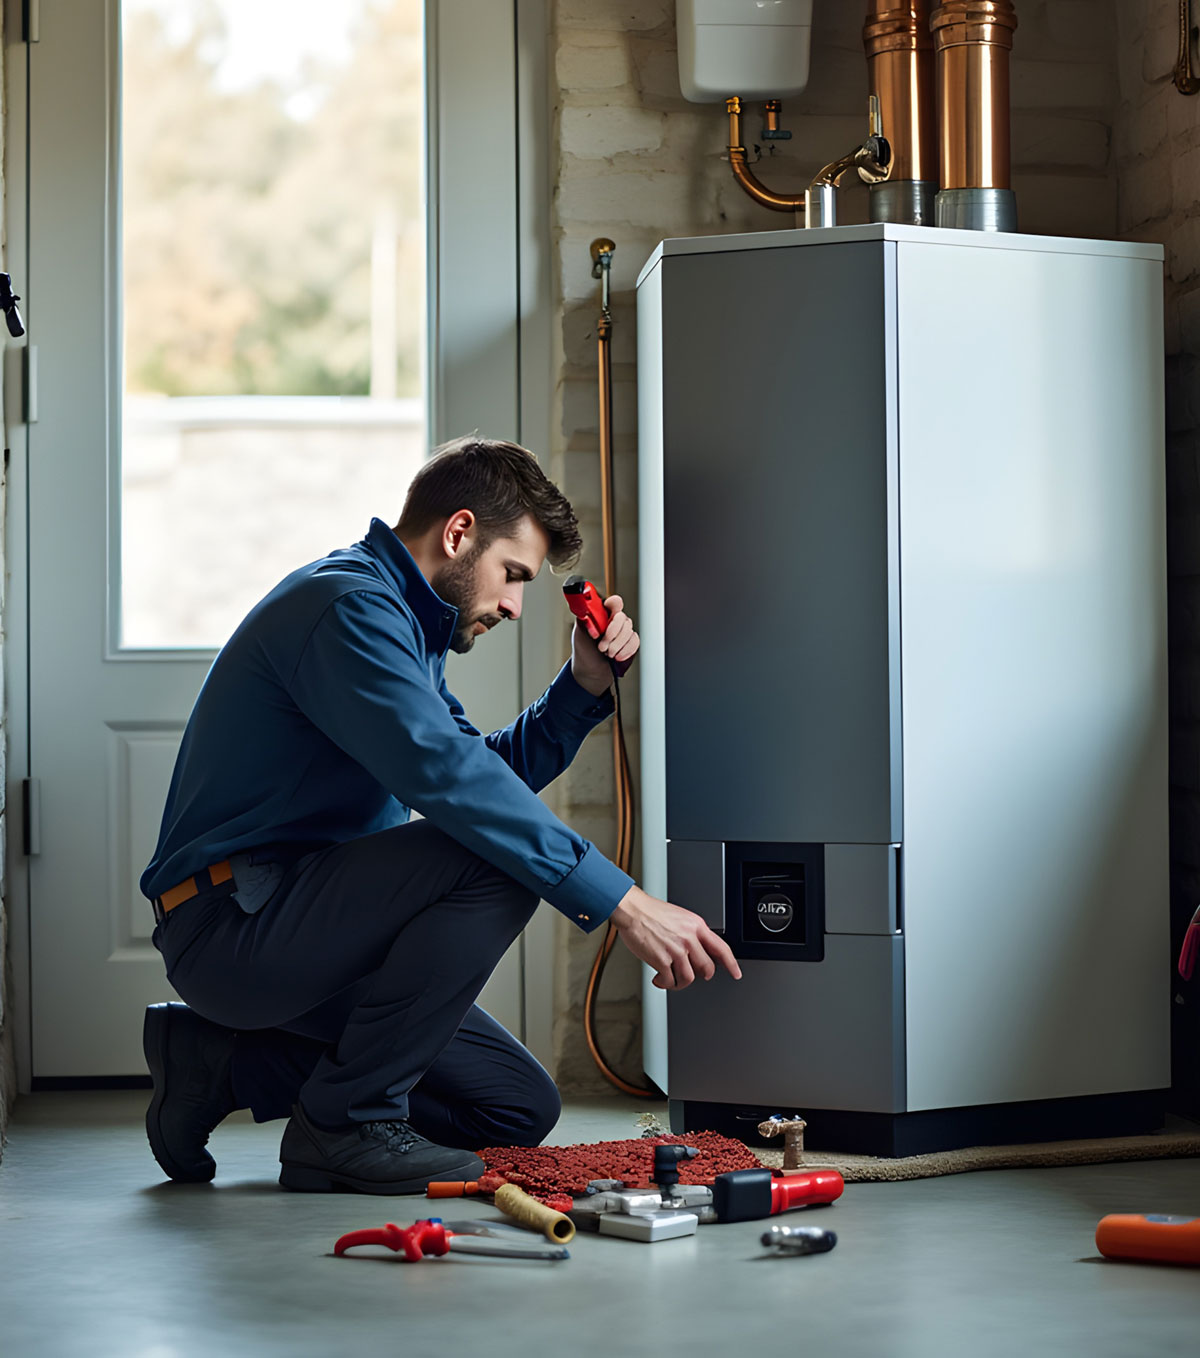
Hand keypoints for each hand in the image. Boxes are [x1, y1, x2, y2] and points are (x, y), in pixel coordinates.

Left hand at [571, 593, 640, 696]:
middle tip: (602, 646)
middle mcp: (615, 620)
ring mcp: (624, 631)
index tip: (610, 616)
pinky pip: (635, 641)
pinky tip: (616, 656)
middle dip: (612, 634)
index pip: (614, 603)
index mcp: (602, 614)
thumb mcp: (579, 633)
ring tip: (606, 653)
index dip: (615, 606)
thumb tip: (587, 610)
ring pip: (629, 632)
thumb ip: (585, 619)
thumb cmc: (584, 650)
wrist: (592, 670)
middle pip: (623, 618)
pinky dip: (625, 651)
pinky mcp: (631, 642)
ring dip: (617, 646)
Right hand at [610, 886, 741, 990]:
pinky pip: (669, 981)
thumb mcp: (681, 917)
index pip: (721, 948)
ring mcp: (676, 950)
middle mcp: (689, 938)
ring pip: (689, 978)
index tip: (735, 973)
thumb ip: (692, 933)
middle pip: (706, 968)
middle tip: (690, 973)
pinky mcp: (661, 960)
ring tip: (670, 977)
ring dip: (679, 982)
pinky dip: (664, 983)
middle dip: (700, 975)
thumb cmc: (652, 912)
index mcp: (696, 926)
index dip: (731, 963)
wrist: (633, 910)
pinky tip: (659, 978)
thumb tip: (698, 951)